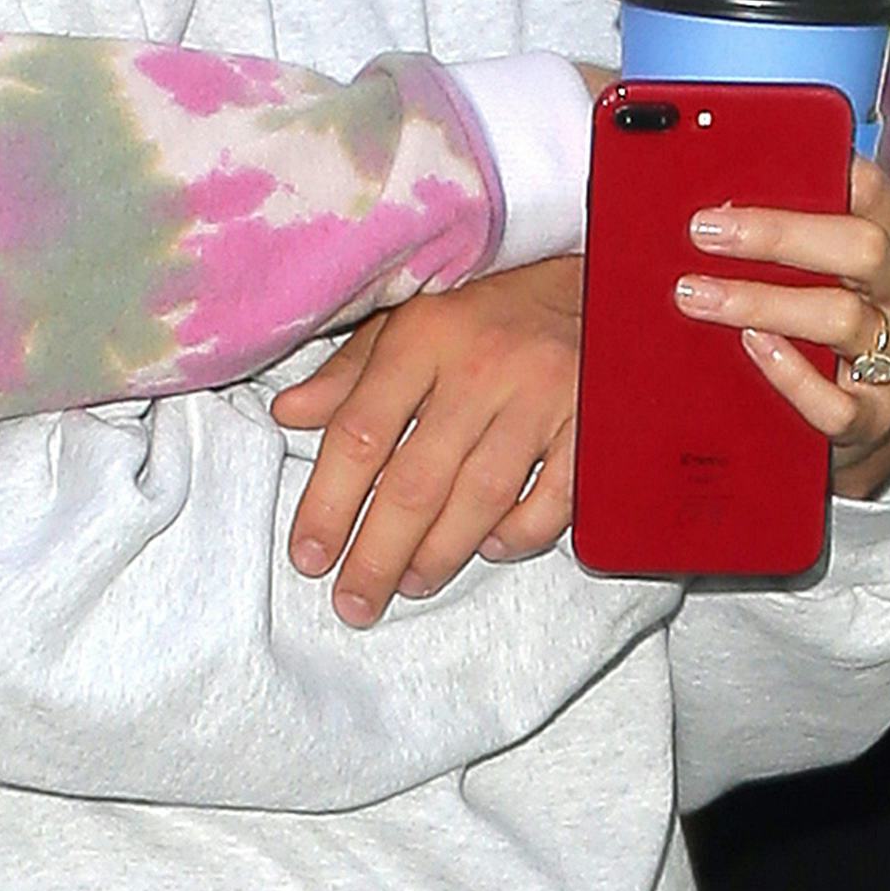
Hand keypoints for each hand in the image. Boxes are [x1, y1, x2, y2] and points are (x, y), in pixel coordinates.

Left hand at [270, 257, 582, 623]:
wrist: (601, 288)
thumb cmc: (490, 315)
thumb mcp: (412, 322)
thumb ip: (349, 373)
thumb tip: (288, 414)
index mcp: (423, 336)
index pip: (360, 431)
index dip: (328, 502)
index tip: (309, 556)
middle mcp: (481, 365)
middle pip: (416, 480)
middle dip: (378, 554)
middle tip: (353, 602)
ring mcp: (544, 396)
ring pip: (480, 498)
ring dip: (439, 554)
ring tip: (409, 583)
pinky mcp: (596, 424)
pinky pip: (553, 501)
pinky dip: (518, 534)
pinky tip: (489, 548)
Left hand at [676, 155, 889, 501]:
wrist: (870, 412)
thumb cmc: (834, 317)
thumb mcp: (826, 264)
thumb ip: (789, 226)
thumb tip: (710, 191)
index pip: (869, 189)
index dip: (809, 173)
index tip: (739, 174)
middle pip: (860, 248)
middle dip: (778, 234)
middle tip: (704, 230)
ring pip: (841, 319)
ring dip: (763, 303)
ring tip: (696, 295)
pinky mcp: (874, 416)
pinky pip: (837, 402)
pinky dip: (791, 375)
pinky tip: (750, 348)